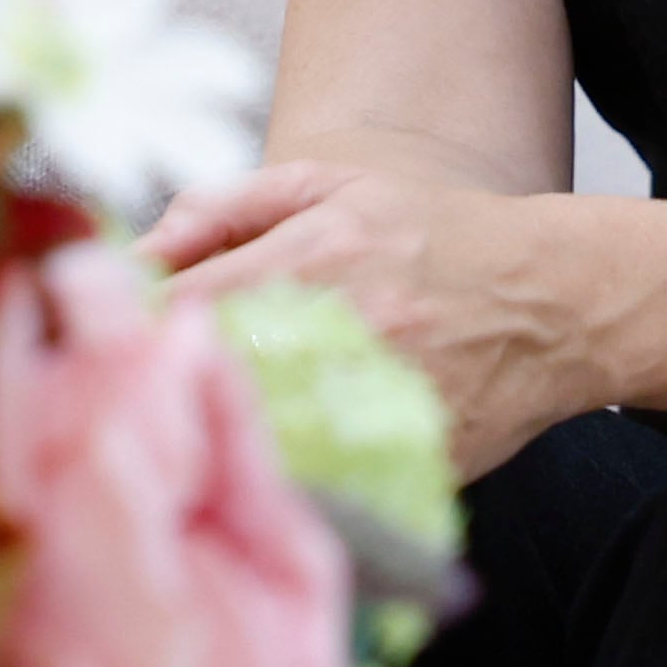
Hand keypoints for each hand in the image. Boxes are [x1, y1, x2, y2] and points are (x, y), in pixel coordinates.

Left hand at [141, 159, 602, 478]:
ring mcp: (379, 398)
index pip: (182, 303)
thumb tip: (138, 248)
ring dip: (218, 438)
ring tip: (203, 429)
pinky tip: (269, 464)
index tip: (112, 341)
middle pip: (211, 379)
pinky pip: (318, 482)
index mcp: (317, 254)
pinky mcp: (405, 457)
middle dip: (166, 390)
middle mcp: (346, 326)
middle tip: (143, 395)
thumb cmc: (433, 236)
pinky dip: (283, 478)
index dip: (132, 329)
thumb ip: (224, 205)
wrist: (554, 299)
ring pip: (257, 440)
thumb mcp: (332, 185)